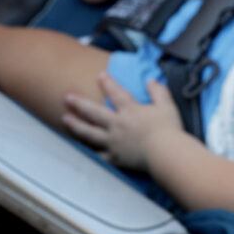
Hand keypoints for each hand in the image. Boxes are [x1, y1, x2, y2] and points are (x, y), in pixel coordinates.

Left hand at [61, 75, 183, 171]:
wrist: (166, 153)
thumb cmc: (169, 129)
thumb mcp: (167, 106)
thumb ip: (158, 91)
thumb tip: (150, 80)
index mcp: (130, 111)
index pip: (116, 93)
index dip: (107, 83)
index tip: (99, 75)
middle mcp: (117, 125)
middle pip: (94, 112)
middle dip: (79, 103)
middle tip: (67, 97)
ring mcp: (113, 142)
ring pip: (89, 133)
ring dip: (76, 125)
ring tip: (65, 119)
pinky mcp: (115, 158)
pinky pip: (98, 155)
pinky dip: (89, 152)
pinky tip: (81, 149)